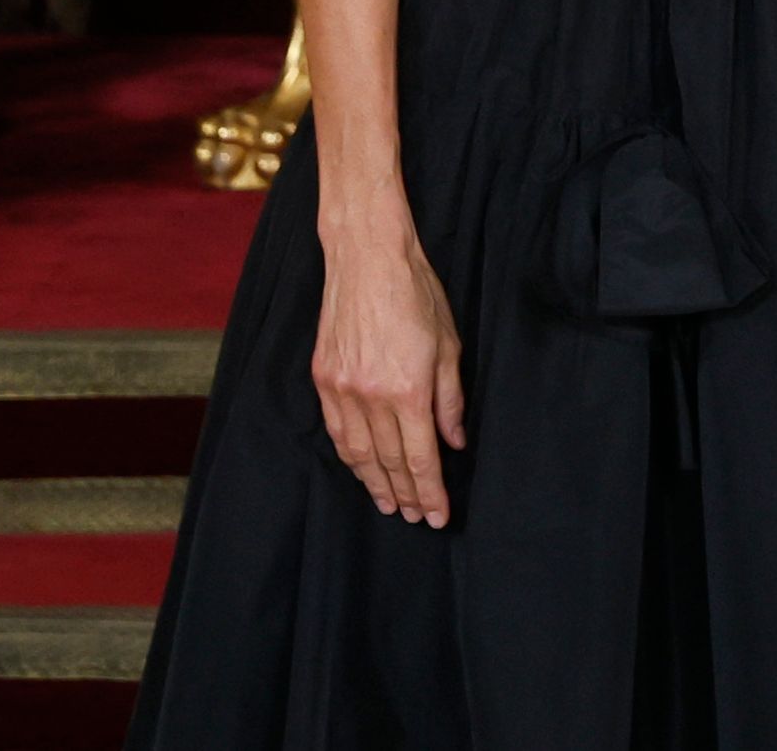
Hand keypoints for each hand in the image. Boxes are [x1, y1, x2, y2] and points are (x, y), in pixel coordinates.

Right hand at [312, 220, 466, 527]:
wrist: (367, 260)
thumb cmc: (417, 295)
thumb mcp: (449, 345)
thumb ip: (451, 399)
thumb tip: (455, 441)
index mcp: (408, 390)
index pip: (420, 457)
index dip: (430, 491)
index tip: (437, 515)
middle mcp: (370, 396)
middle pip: (387, 461)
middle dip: (404, 494)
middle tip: (414, 517)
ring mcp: (341, 389)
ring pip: (357, 453)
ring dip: (373, 483)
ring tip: (389, 504)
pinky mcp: (322, 379)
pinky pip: (335, 431)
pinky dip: (349, 455)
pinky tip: (360, 468)